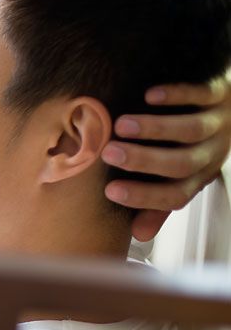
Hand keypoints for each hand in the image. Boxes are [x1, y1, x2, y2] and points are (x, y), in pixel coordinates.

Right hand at [103, 71, 230, 241]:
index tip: (109, 192)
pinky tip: (149, 95)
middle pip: (182, 163)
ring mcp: (218, 123)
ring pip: (191, 130)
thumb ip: (159, 203)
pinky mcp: (220, 93)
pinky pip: (201, 95)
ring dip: (155, 128)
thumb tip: (138, 236)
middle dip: (144, 160)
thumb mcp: (183, 178)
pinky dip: (176, 95)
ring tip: (121, 125)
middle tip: (109, 154)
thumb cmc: (196, 146)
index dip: (143, 197)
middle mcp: (211, 153)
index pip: (174, 195)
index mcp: (198, 177)